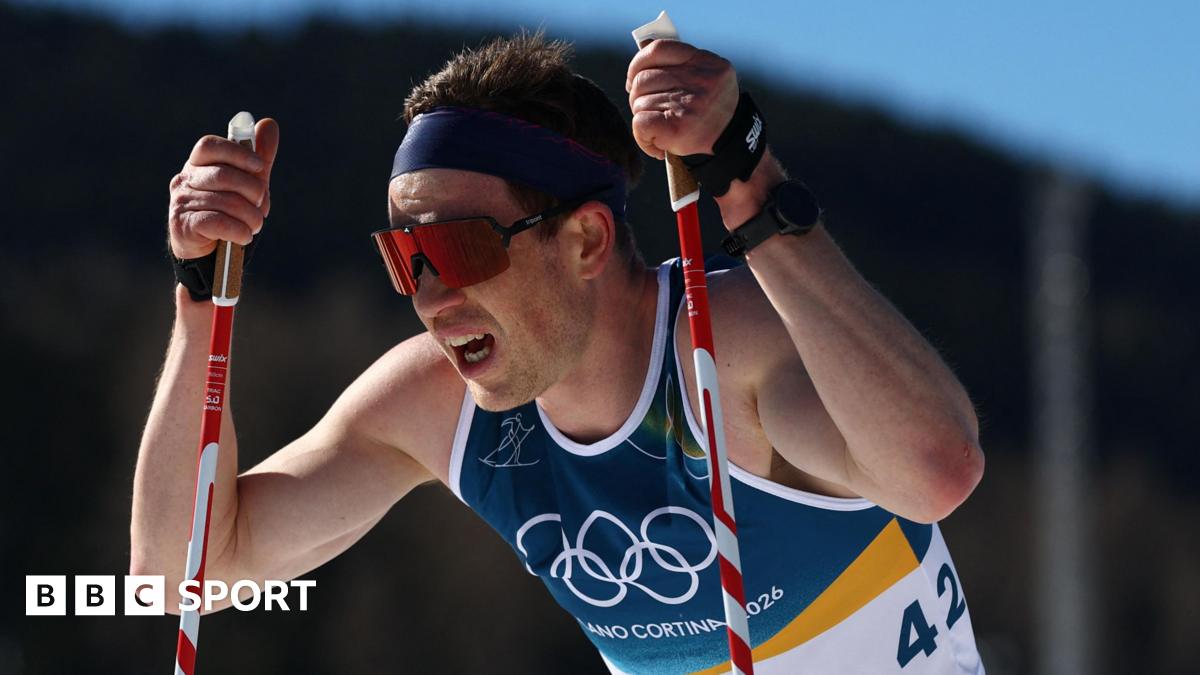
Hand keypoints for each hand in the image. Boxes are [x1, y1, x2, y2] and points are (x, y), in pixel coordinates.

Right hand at [168, 118, 279, 259]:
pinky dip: (239, 231)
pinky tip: (244, 236)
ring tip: (255, 225)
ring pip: (225, 202)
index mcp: (199, 164)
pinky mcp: (182, 225)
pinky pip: (218, 222)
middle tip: (261, 205)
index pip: (209, 145)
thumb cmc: (230, 213)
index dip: (236, 152)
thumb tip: (268, 123)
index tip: (259, 167)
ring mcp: (181, 201)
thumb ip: (258, 158)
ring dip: (250, 217)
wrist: (210, 253)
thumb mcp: (248, 185)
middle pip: (222, 175)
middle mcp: (185, 179)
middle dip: (252, 191)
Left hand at [626, 39, 738, 160]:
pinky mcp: (676, 128)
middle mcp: (699, 80)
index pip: (658, 49)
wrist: (729, 144)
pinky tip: (655, 142)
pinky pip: (640, 122)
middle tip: (647, 109)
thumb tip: (642, 51)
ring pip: (640, 102)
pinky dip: (641, 136)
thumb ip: (680, 62)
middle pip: (643, 79)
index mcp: (706, 62)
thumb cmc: (709, 109)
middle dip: (638, 96)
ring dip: (643, 117)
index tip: (634, 78)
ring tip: (659, 128)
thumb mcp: (706, 76)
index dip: (638, 62)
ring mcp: (688, 104)